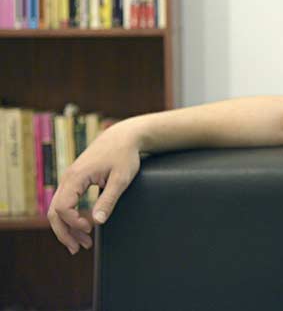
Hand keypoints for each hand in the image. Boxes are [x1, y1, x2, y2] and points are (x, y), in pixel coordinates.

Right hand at [48, 117, 143, 254]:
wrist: (124, 136)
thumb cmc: (125, 155)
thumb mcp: (121, 178)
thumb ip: (108, 200)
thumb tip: (97, 222)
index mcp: (76, 176)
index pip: (63, 207)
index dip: (74, 222)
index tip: (91, 228)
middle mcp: (68, 178)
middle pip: (54, 211)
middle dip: (65, 232)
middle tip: (79, 249)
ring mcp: (70, 178)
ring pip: (58, 208)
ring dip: (67, 228)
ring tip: (82, 244)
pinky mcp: (76, 180)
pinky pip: (66, 202)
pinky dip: (71, 217)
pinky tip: (82, 228)